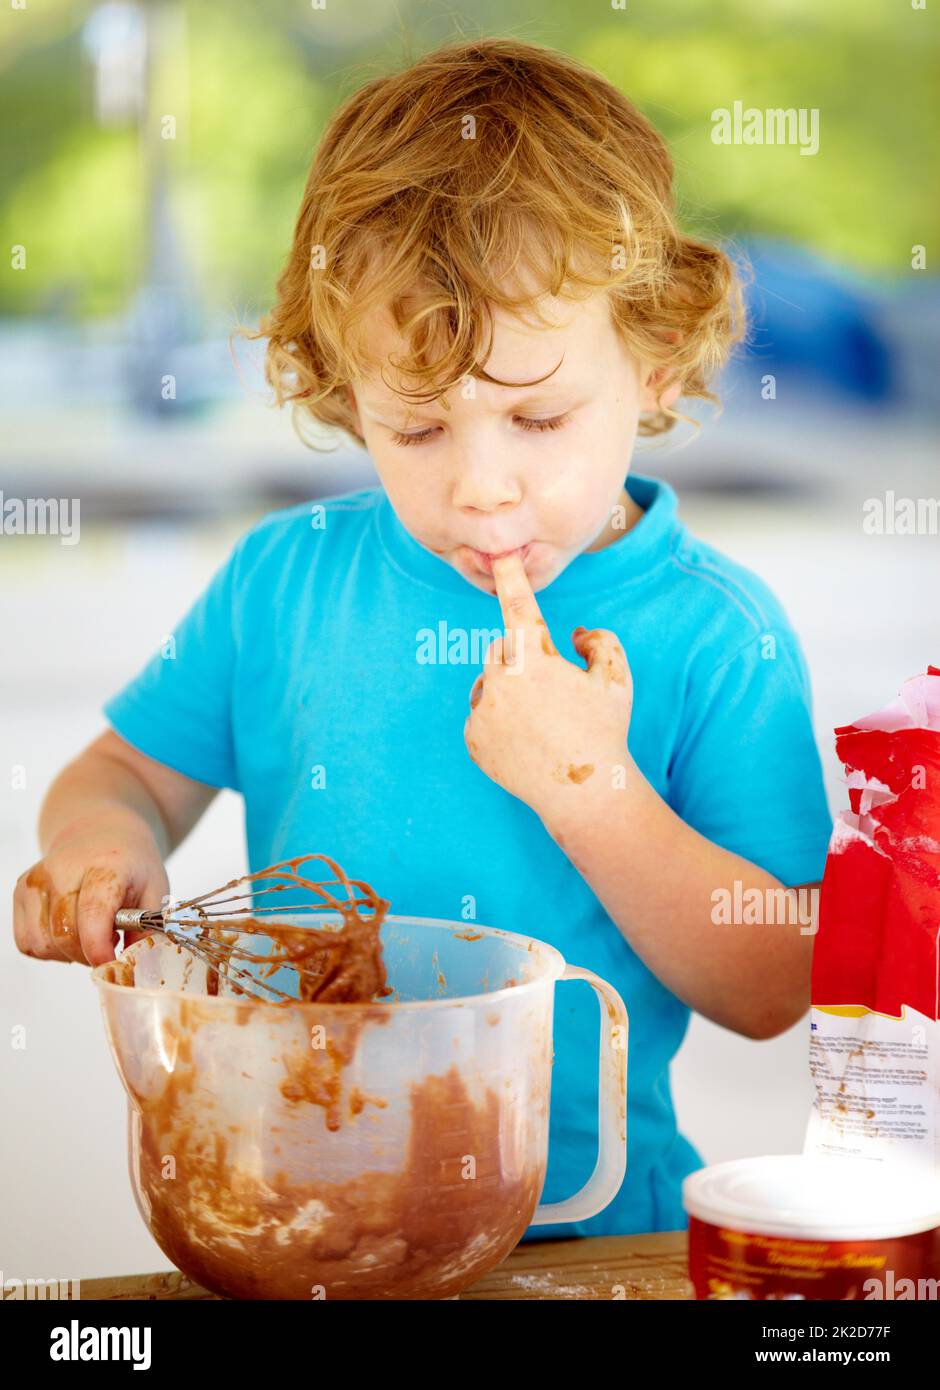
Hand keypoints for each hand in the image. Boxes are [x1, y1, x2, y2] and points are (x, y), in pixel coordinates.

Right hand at [13, 813, 168, 965]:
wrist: (101, 834)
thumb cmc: (130, 865)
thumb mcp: (154, 890)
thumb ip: (147, 928)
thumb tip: (133, 964)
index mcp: (105, 865)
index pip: (92, 911)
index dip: (99, 947)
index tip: (111, 963)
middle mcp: (62, 870)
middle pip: (64, 935)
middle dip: (88, 954)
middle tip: (109, 946)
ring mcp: (36, 881)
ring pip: (42, 943)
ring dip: (68, 954)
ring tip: (90, 936)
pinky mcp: (20, 892)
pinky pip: (27, 942)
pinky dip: (49, 949)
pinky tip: (69, 934)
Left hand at [463, 552, 634, 823]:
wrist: (583, 794)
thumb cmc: (604, 731)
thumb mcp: (618, 680)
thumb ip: (600, 642)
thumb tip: (575, 634)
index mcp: (537, 660)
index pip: (519, 606)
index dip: (511, 576)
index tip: (499, 553)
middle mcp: (503, 680)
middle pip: (502, 649)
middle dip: (522, 660)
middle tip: (552, 690)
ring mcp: (483, 711)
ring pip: (488, 681)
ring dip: (508, 689)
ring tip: (540, 721)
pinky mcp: (473, 738)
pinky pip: (481, 714)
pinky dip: (497, 720)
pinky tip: (525, 741)